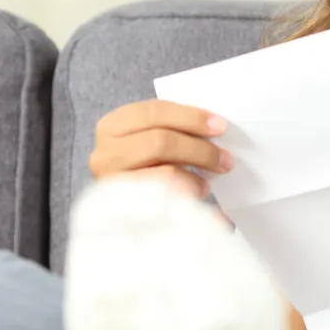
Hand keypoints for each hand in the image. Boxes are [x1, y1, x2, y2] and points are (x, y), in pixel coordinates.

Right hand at [88, 99, 231, 197]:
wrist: (124, 218)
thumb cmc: (146, 169)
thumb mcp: (153, 141)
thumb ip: (174, 130)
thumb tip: (214, 127)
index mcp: (112, 126)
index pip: (154, 111)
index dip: (190, 116)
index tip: (220, 125)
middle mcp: (104, 154)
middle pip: (160, 140)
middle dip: (199, 147)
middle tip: (225, 158)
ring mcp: (111, 183)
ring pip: (164, 171)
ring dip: (196, 170)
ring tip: (212, 176)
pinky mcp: (123, 209)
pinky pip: (165, 196)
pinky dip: (188, 190)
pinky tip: (199, 191)